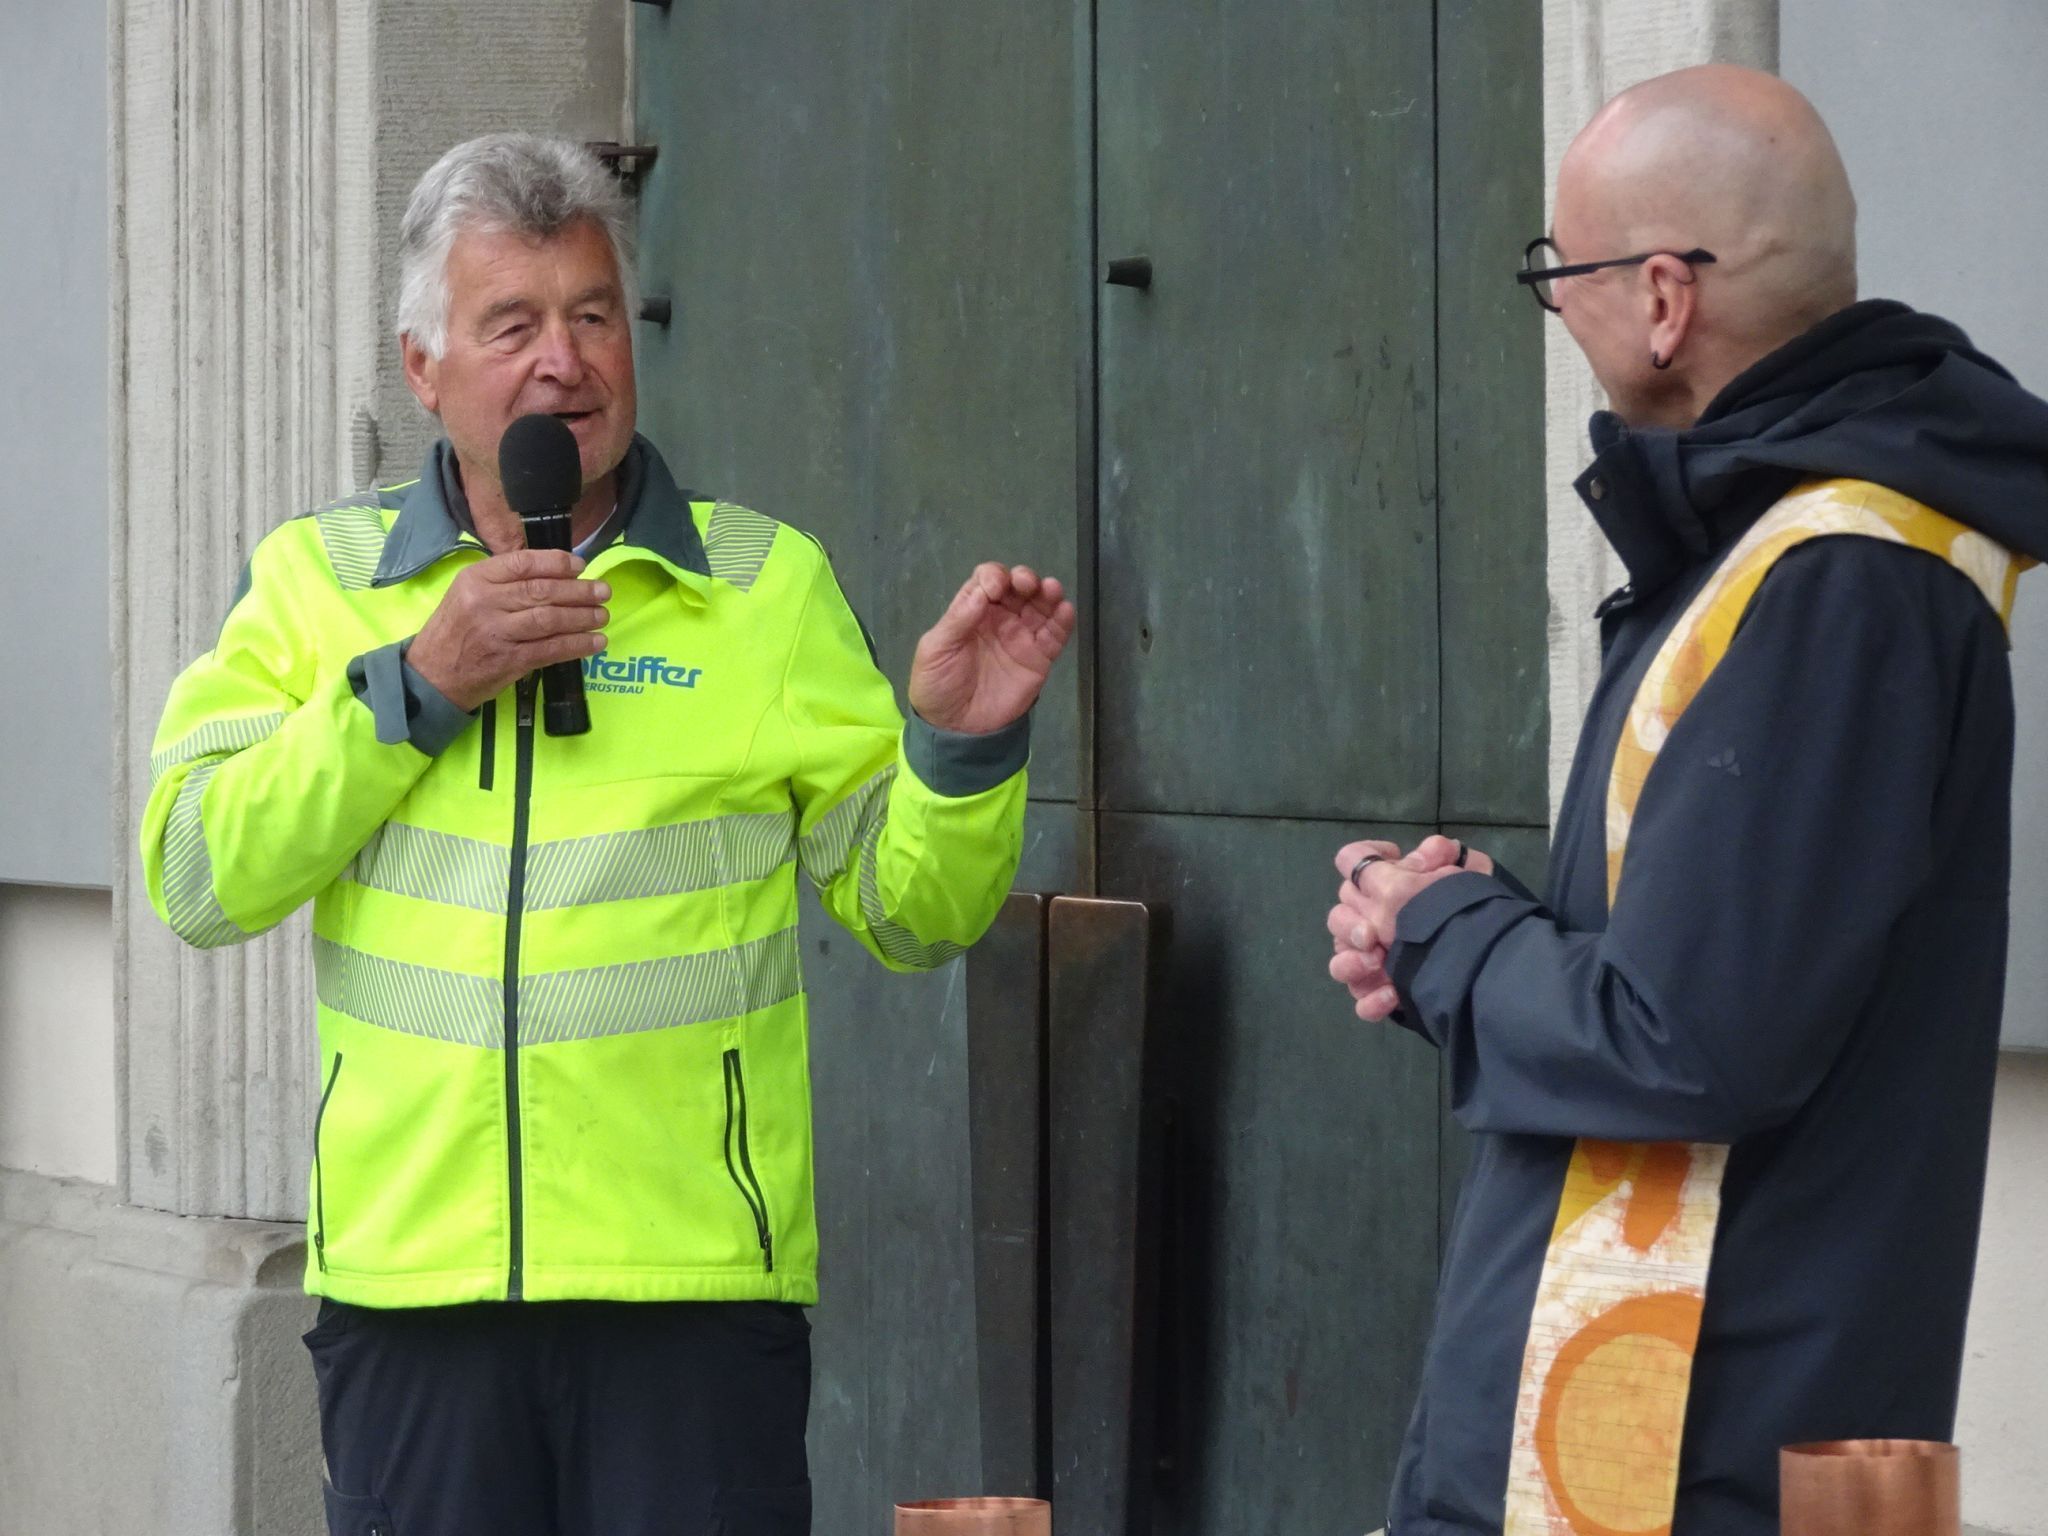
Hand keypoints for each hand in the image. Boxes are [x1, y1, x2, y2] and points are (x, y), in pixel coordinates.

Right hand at [406, 549, 609, 711]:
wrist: (431, 675)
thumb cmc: (455, 631)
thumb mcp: (468, 594)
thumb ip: (503, 582)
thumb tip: (554, 574)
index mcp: (476, 579)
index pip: (523, 563)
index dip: (557, 563)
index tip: (580, 566)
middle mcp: (485, 602)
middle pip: (541, 591)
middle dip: (579, 591)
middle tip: (603, 591)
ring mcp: (497, 632)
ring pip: (549, 619)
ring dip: (582, 617)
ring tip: (602, 615)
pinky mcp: (509, 660)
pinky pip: (551, 649)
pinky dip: (577, 645)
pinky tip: (595, 642)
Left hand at [908, 563, 1076, 734]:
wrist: (956, 729)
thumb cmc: (937, 686)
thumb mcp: (935, 649)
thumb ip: (959, 618)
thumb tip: (983, 590)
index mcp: (971, 612)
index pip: (987, 581)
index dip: (994, 577)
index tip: (995, 590)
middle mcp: (999, 619)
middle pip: (1017, 588)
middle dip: (1024, 579)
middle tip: (1026, 584)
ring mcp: (1021, 638)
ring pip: (1040, 606)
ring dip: (1048, 593)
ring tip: (1051, 589)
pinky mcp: (1039, 659)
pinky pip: (1055, 635)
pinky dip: (1063, 620)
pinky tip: (1064, 610)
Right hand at [1325, 836, 1492, 1021]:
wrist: (1490, 965)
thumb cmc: (1467, 913)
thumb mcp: (1462, 877)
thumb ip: (1440, 855)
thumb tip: (1430, 850)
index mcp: (1386, 891)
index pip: (1354, 865)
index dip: (1361, 859)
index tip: (1387, 863)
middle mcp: (1374, 923)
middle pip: (1338, 918)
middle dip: (1348, 924)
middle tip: (1370, 935)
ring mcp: (1376, 963)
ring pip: (1341, 963)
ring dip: (1350, 963)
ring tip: (1375, 964)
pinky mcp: (1385, 996)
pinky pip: (1362, 1002)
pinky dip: (1371, 1000)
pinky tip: (1391, 996)